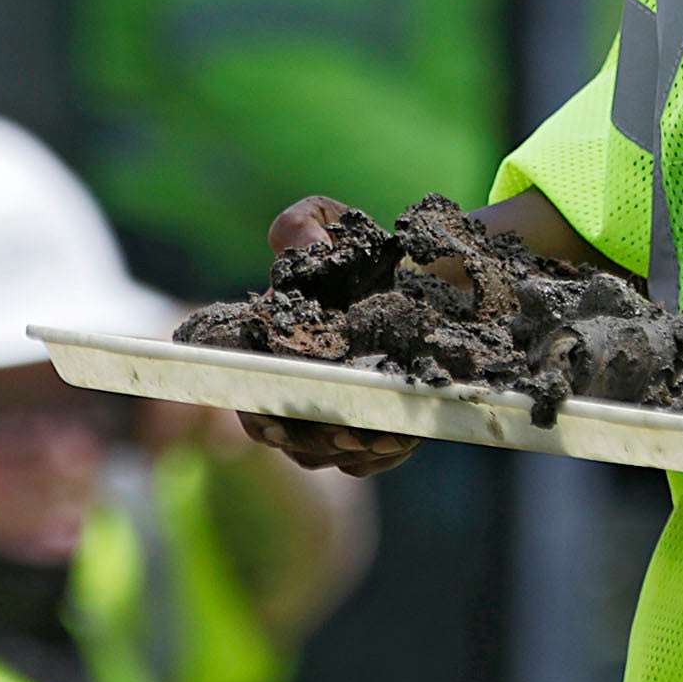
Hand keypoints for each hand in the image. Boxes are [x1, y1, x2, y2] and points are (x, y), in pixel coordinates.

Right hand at [236, 196, 419, 477]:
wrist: (428, 270)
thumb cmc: (363, 250)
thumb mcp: (329, 223)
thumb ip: (302, 225)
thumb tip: (299, 247)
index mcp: (277, 352)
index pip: (253, 400)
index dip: (260, 417)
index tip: (276, 423)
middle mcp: (303, 392)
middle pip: (293, 439)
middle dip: (314, 439)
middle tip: (343, 428)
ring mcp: (340, 414)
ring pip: (331, 456)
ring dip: (351, 449)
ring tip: (378, 431)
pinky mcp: (378, 427)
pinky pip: (372, 458)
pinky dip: (383, 452)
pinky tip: (400, 434)